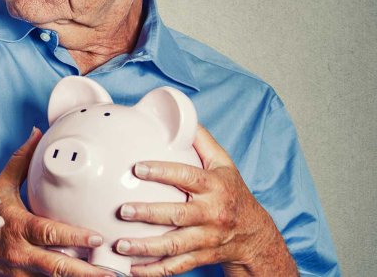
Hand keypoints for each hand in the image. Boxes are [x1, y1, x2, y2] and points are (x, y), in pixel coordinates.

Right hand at [0, 129, 113, 276]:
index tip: (98, 238)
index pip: (49, 232)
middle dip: (86, 270)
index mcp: (19, 227)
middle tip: (112, 269)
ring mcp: (22, 272)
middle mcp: (22, 252)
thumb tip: (37, 134)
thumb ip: (21, 161)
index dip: (74, 237)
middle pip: (57, 265)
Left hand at [114, 125, 297, 275]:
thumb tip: (179, 115)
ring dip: (146, 247)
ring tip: (121, 244)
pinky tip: (132, 268)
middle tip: (123, 210)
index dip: (163, 172)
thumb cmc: (232, 192)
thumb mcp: (224, 163)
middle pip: (178, 214)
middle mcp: (211, 213)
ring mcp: (207, 238)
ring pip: (175, 245)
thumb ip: (201, 141)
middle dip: (149, 213)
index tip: (138, 168)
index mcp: (214, 186)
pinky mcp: (202, 257)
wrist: (255, 233)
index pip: (187, 177)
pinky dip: (154, 270)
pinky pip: (176, 266)